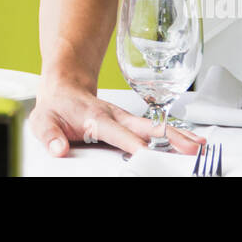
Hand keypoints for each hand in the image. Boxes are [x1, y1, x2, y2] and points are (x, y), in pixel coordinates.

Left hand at [30, 78, 206, 157]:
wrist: (64, 86)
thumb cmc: (56, 106)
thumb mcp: (43, 120)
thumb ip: (50, 136)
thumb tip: (59, 149)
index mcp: (96, 118)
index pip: (118, 133)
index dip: (132, 144)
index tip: (146, 155)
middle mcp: (116, 116)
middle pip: (146, 128)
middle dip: (169, 138)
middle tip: (190, 149)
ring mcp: (125, 119)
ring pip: (155, 128)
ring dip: (177, 136)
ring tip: (199, 146)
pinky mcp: (130, 123)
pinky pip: (154, 130)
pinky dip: (173, 136)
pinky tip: (189, 143)